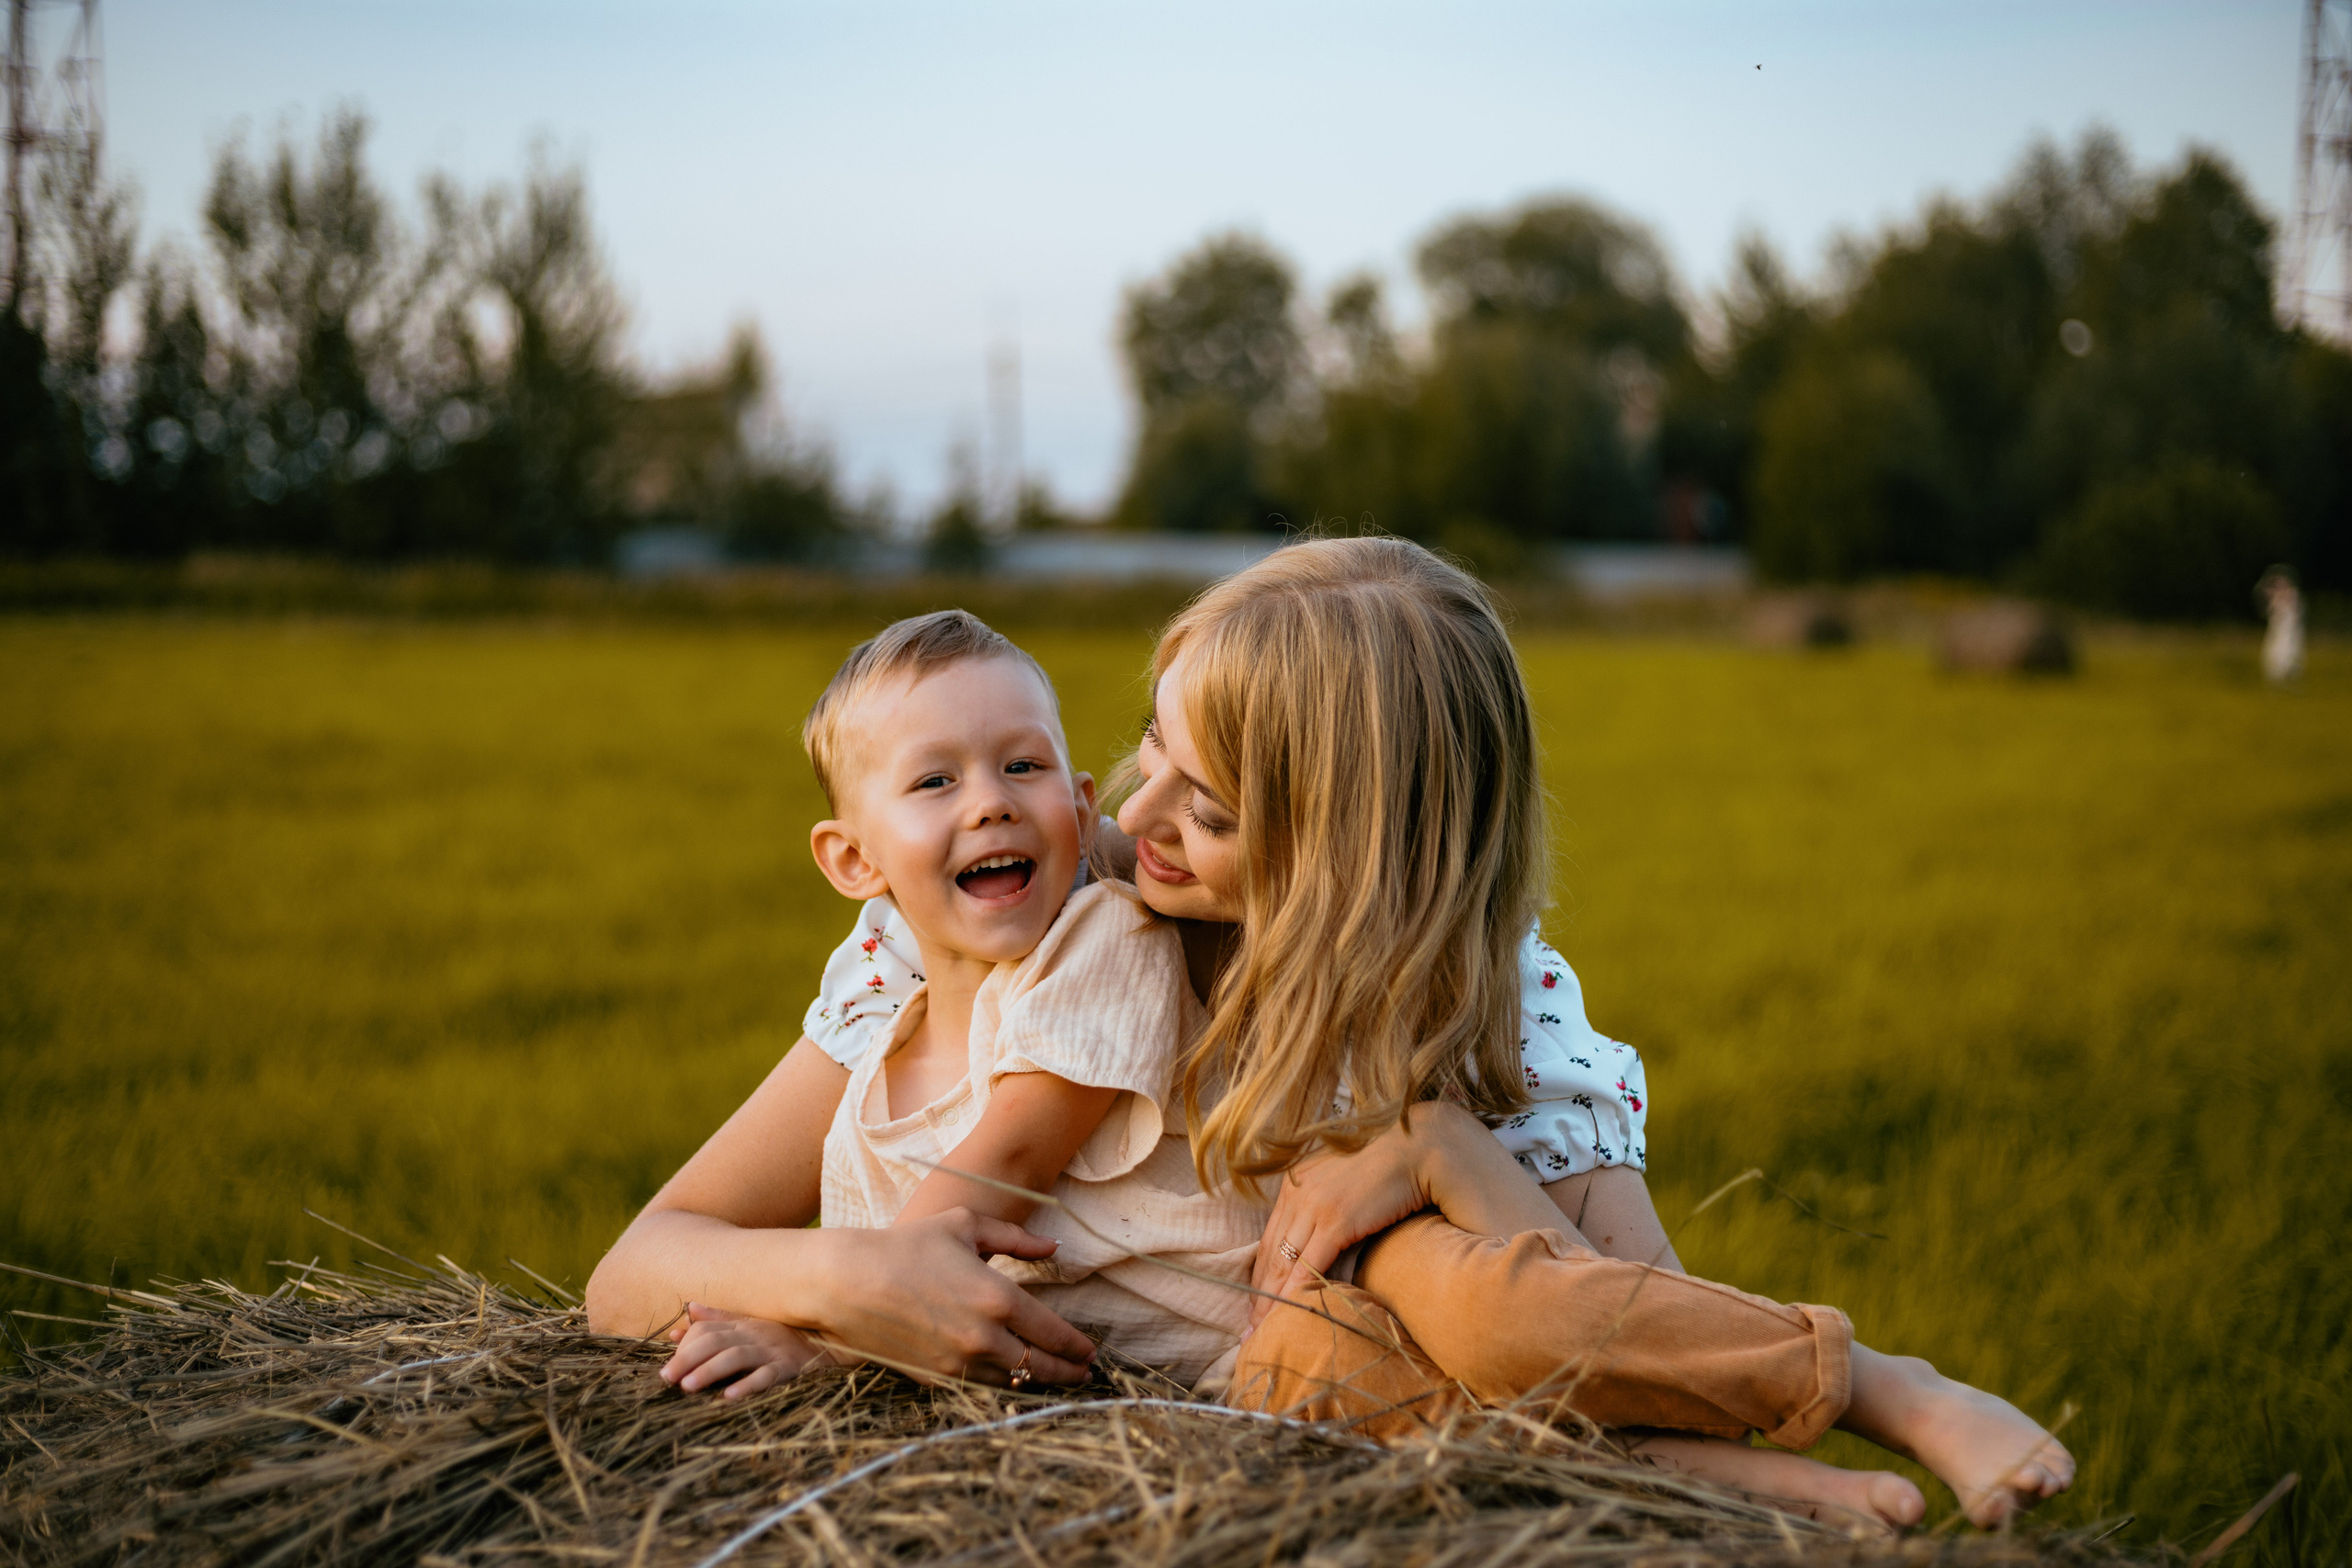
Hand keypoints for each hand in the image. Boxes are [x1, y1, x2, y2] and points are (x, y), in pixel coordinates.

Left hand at [662, 1303, 831, 1397]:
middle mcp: (753, 1335)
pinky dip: (747, 1385)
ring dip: (710, 1371)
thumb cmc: (779, 1337)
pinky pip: (766, 1376)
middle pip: (715, 1343)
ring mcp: (770, 1351)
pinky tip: (729, 1396)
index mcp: (742, 1326)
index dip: (685, 1345)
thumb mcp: (749, 1324)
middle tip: (667, 1378)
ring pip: (735, 1358)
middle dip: (688, 1359)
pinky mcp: (787, 1368)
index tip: (666, 1366)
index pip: (707, 1330)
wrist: (824, 1343)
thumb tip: (689, 1308)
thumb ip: (718, 1318)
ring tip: (688, 1386)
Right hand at [811, 1208, 1096, 1386]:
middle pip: (1040, 1366)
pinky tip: (1010, 1381)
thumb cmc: (907, 1246)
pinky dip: (1000, 1387)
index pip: (1054, 1333)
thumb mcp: (965, 1226)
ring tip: (1051, 1378)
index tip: (1091, 1351)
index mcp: (998, 1298)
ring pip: (1012, 1383)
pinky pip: (979, 1389)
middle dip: (1067, 1372)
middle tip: (1083, 1373)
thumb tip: (1053, 1250)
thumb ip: (1016, 1240)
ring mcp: (957, 1364)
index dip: (1077, 1346)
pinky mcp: (934, 1379)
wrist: (845, 1282)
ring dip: (1035, 1383)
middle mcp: (983, 1337)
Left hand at [1249, 1114, 1447, 1325]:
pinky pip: (1308, 1264)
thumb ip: (1326, 1207)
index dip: (1261, 1274)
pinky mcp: (1335, 1219)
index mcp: (1296, 1182)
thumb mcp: (1344, 1184)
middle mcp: (1297, 1192)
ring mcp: (1314, 1204)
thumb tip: (1323, 1244)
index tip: (1254, 1302)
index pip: (1271, 1237)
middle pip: (1271, 1252)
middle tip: (1249, 1329)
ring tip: (1263, 1331)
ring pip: (1283, 1261)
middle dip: (1258, 1293)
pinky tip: (1287, 1314)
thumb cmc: (1388, 1169)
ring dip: (1271, 1300)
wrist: (1417, 1149)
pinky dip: (1295, 1293)